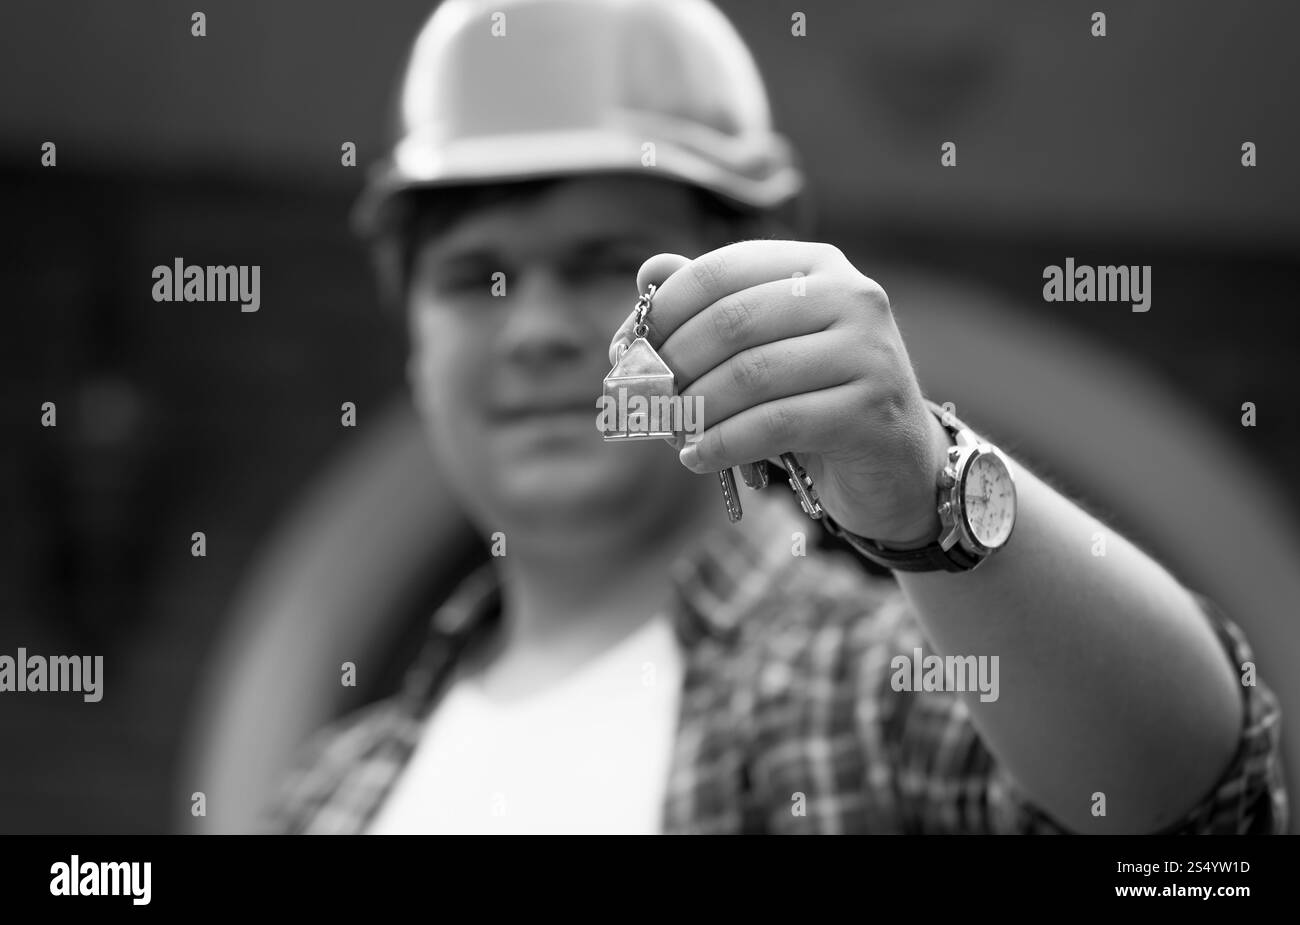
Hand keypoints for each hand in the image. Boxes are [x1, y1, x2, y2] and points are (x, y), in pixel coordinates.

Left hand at [608, 241, 949, 546]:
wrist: (897, 464)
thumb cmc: (815, 398)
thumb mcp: (764, 347)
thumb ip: (711, 307)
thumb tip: (648, 272)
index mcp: (818, 265)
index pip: (721, 271)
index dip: (664, 310)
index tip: (628, 349)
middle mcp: (852, 296)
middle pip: (731, 322)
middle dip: (673, 363)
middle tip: (643, 398)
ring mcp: (868, 353)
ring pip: (751, 376)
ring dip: (694, 409)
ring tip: (671, 430)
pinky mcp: (870, 412)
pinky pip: (774, 425)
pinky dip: (722, 445)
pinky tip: (696, 458)